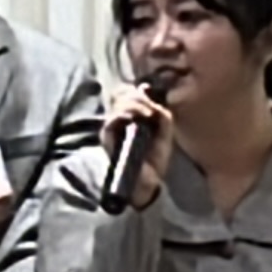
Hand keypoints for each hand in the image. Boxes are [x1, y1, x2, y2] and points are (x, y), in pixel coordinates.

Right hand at [102, 83, 179, 208]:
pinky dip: (127, 113)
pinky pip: (113, 117)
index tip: (150, 95)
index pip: (127, 92)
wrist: (148, 180)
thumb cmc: (154, 157)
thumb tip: (152, 99)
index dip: (138, 91)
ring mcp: (111, 126)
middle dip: (139, 96)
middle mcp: (118, 118)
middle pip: (122, 93)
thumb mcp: (165, 132)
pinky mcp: (106, 135)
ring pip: (119, 102)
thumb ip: (161, 114)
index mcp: (131, 115)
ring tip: (148, 114)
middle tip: (151, 108)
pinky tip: (140, 117)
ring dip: (137, 104)